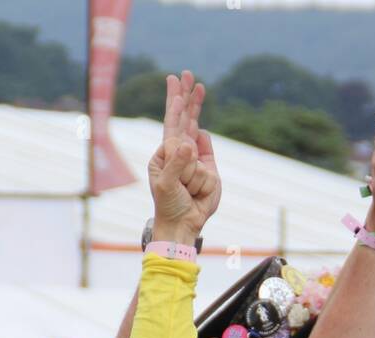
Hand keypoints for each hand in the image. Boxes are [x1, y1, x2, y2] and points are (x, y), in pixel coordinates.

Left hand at [148, 70, 220, 244]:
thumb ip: (176, 164)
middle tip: (188, 74)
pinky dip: (203, 170)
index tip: (178, 88)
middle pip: (185, 119)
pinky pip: (209, 156)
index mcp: (164, 152)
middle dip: (188, 97)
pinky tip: (196, 184)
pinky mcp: (210, 168)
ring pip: (200, 147)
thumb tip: (191, 142)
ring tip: (187, 192)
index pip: (171, 123)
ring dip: (194, 173)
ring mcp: (195, 159)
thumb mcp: (166, 184)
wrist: (184, 225)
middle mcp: (179, 152)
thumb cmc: (168, 205)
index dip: (175, 105)